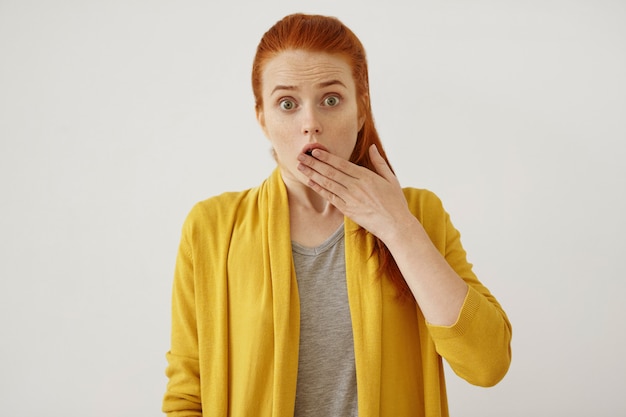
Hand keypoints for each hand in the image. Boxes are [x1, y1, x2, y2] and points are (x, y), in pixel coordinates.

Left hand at [297, 144, 412, 241]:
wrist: (395, 225)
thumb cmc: (395, 202)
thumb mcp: (391, 179)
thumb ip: (379, 162)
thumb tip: (372, 147)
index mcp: (366, 176)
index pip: (341, 164)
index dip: (326, 157)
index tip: (315, 151)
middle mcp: (356, 186)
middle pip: (330, 172)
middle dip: (314, 163)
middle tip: (300, 156)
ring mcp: (350, 198)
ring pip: (327, 183)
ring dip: (312, 174)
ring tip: (301, 166)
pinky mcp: (347, 210)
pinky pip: (330, 197)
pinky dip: (319, 189)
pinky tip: (310, 182)